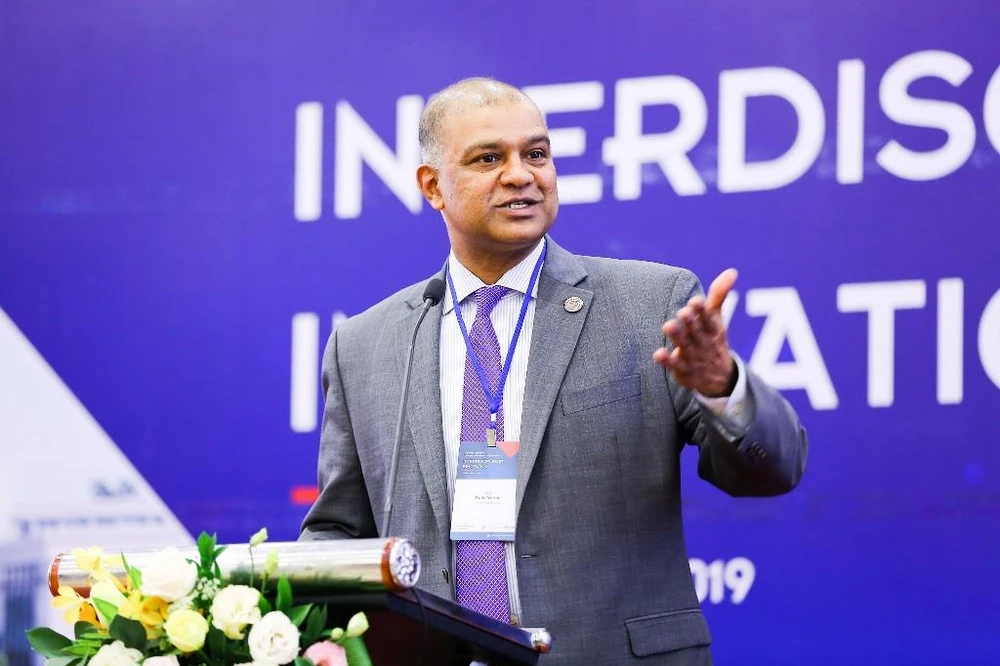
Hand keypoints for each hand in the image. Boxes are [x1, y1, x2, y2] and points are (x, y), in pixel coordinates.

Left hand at [653, 268, 737, 396]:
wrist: (720, 378)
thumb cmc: (713, 339)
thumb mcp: (717, 317)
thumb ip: (719, 294)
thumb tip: (732, 271)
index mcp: (713, 329)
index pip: (709, 319)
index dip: (703, 311)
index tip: (696, 301)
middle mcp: (704, 343)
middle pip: (697, 331)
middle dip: (691, 322)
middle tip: (683, 311)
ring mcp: (694, 357)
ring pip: (685, 346)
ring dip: (677, 337)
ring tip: (668, 325)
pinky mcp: (683, 370)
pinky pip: (675, 366)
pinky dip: (667, 361)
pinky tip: (658, 354)